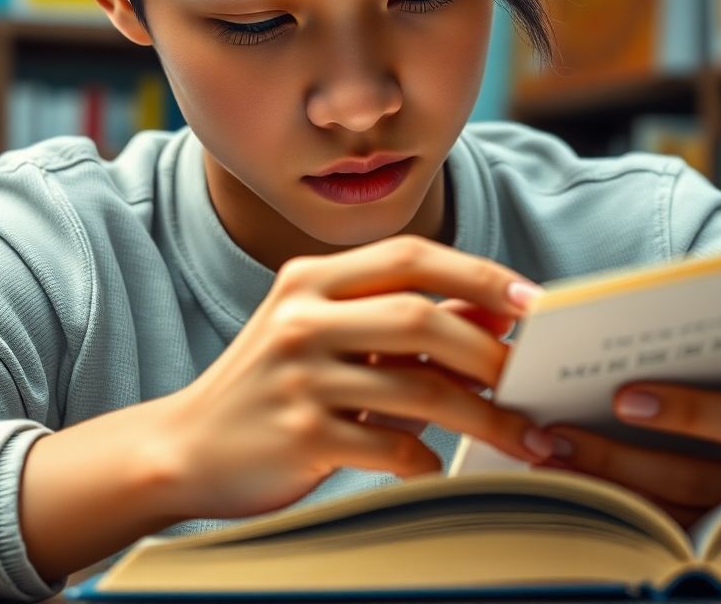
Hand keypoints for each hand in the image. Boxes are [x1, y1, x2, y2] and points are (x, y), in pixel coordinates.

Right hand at [145, 235, 547, 521]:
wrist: (186, 447)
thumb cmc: (274, 384)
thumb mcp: (330, 335)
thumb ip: (405, 318)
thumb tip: (494, 311)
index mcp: (311, 278)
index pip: (411, 256)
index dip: (480, 274)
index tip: (535, 302)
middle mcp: (302, 316)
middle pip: (419, 316)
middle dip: (490, 350)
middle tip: (534, 379)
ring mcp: (298, 375)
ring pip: (416, 387)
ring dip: (483, 415)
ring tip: (523, 435)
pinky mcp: (299, 434)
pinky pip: (389, 445)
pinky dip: (426, 458)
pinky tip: (435, 465)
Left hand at [534, 362, 720, 527]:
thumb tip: (652, 311)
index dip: (690, 412)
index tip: (623, 399)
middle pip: (704, 477)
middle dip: (627, 456)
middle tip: (562, 433)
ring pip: (681, 512)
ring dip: (612, 484)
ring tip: (553, 453)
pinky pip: (674, 531)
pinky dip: (625, 508)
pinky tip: (577, 483)